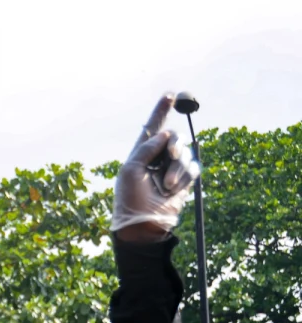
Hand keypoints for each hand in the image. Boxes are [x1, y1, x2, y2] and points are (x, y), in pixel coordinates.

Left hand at [111, 93, 198, 236]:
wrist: (144, 225)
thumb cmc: (131, 199)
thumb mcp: (131, 170)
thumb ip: (147, 148)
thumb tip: (165, 134)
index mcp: (140, 154)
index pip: (151, 128)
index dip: (160, 112)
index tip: (169, 95)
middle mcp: (156, 159)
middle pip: (174, 138)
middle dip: (174, 145)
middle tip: (170, 155)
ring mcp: (171, 170)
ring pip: (185, 153)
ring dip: (177, 168)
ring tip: (166, 186)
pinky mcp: (183, 181)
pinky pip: (193, 168)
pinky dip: (185, 177)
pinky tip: (173, 190)